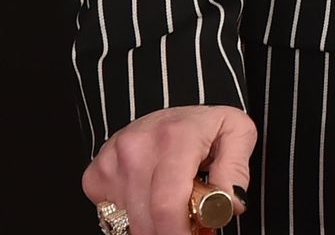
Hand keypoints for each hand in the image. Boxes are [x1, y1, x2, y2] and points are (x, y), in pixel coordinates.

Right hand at [83, 105, 255, 234]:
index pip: (167, 204)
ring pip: (128, 222)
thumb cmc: (206, 126)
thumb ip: (235, 170)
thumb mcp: (237, 134)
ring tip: (173, 211)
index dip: (177, 233)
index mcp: (175, 136)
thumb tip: (229, 204)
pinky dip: (131, 217)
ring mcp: (112, 160)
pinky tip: (149, 200)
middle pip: (146, 220)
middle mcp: (137, 146)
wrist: (173, 112)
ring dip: (152, 226)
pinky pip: (110, 215)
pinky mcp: (96, 173)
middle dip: (168, 233)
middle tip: (187, 228)